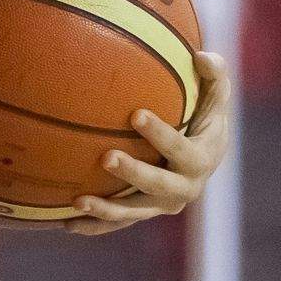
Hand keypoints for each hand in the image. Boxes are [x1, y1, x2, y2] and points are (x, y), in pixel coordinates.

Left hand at [60, 52, 232, 235]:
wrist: (205, 156)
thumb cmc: (206, 115)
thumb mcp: (216, 93)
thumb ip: (215, 73)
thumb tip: (201, 56)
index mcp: (202, 159)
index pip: (181, 149)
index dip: (161, 134)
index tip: (136, 114)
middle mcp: (185, 188)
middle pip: (158, 185)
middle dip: (133, 173)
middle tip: (106, 157)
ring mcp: (162, 204)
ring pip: (134, 212)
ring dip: (107, 209)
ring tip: (77, 201)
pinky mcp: (145, 212)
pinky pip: (119, 223)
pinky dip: (95, 225)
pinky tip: (65, 223)